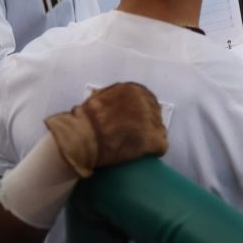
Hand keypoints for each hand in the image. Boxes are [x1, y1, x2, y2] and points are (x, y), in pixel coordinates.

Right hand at [44, 82, 167, 176]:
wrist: (82, 136)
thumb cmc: (86, 119)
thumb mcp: (99, 98)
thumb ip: (112, 97)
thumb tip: (114, 100)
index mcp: (132, 89)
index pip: (147, 100)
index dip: (144, 113)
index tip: (139, 122)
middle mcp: (144, 101)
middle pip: (155, 115)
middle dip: (149, 125)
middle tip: (141, 136)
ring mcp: (149, 120)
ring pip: (159, 130)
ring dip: (152, 137)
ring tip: (144, 146)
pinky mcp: (151, 139)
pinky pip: (161, 145)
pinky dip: (156, 150)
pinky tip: (150, 153)